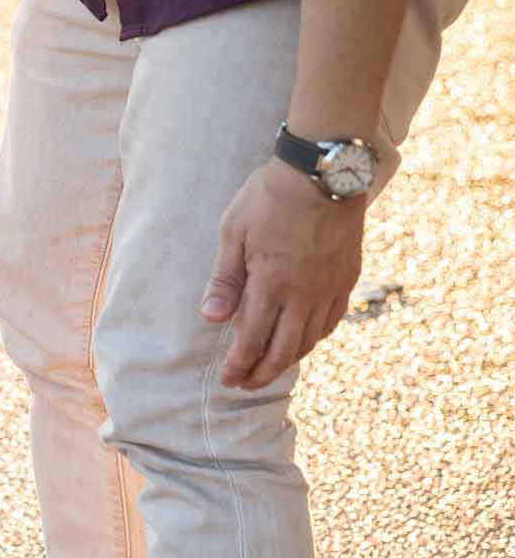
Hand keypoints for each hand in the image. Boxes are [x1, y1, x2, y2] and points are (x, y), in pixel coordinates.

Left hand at [200, 160, 365, 389]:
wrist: (324, 172)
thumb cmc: (269, 197)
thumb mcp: (233, 233)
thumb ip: (224, 279)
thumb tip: (211, 319)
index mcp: (272, 283)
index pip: (252, 340)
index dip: (239, 366)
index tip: (228, 380)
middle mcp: (305, 293)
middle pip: (284, 350)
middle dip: (262, 373)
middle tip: (245, 385)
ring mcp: (330, 287)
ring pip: (311, 340)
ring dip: (289, 360)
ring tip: (270, 368)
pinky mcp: (348, 277)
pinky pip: (333, 320)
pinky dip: (315, 338)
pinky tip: (303, 340)